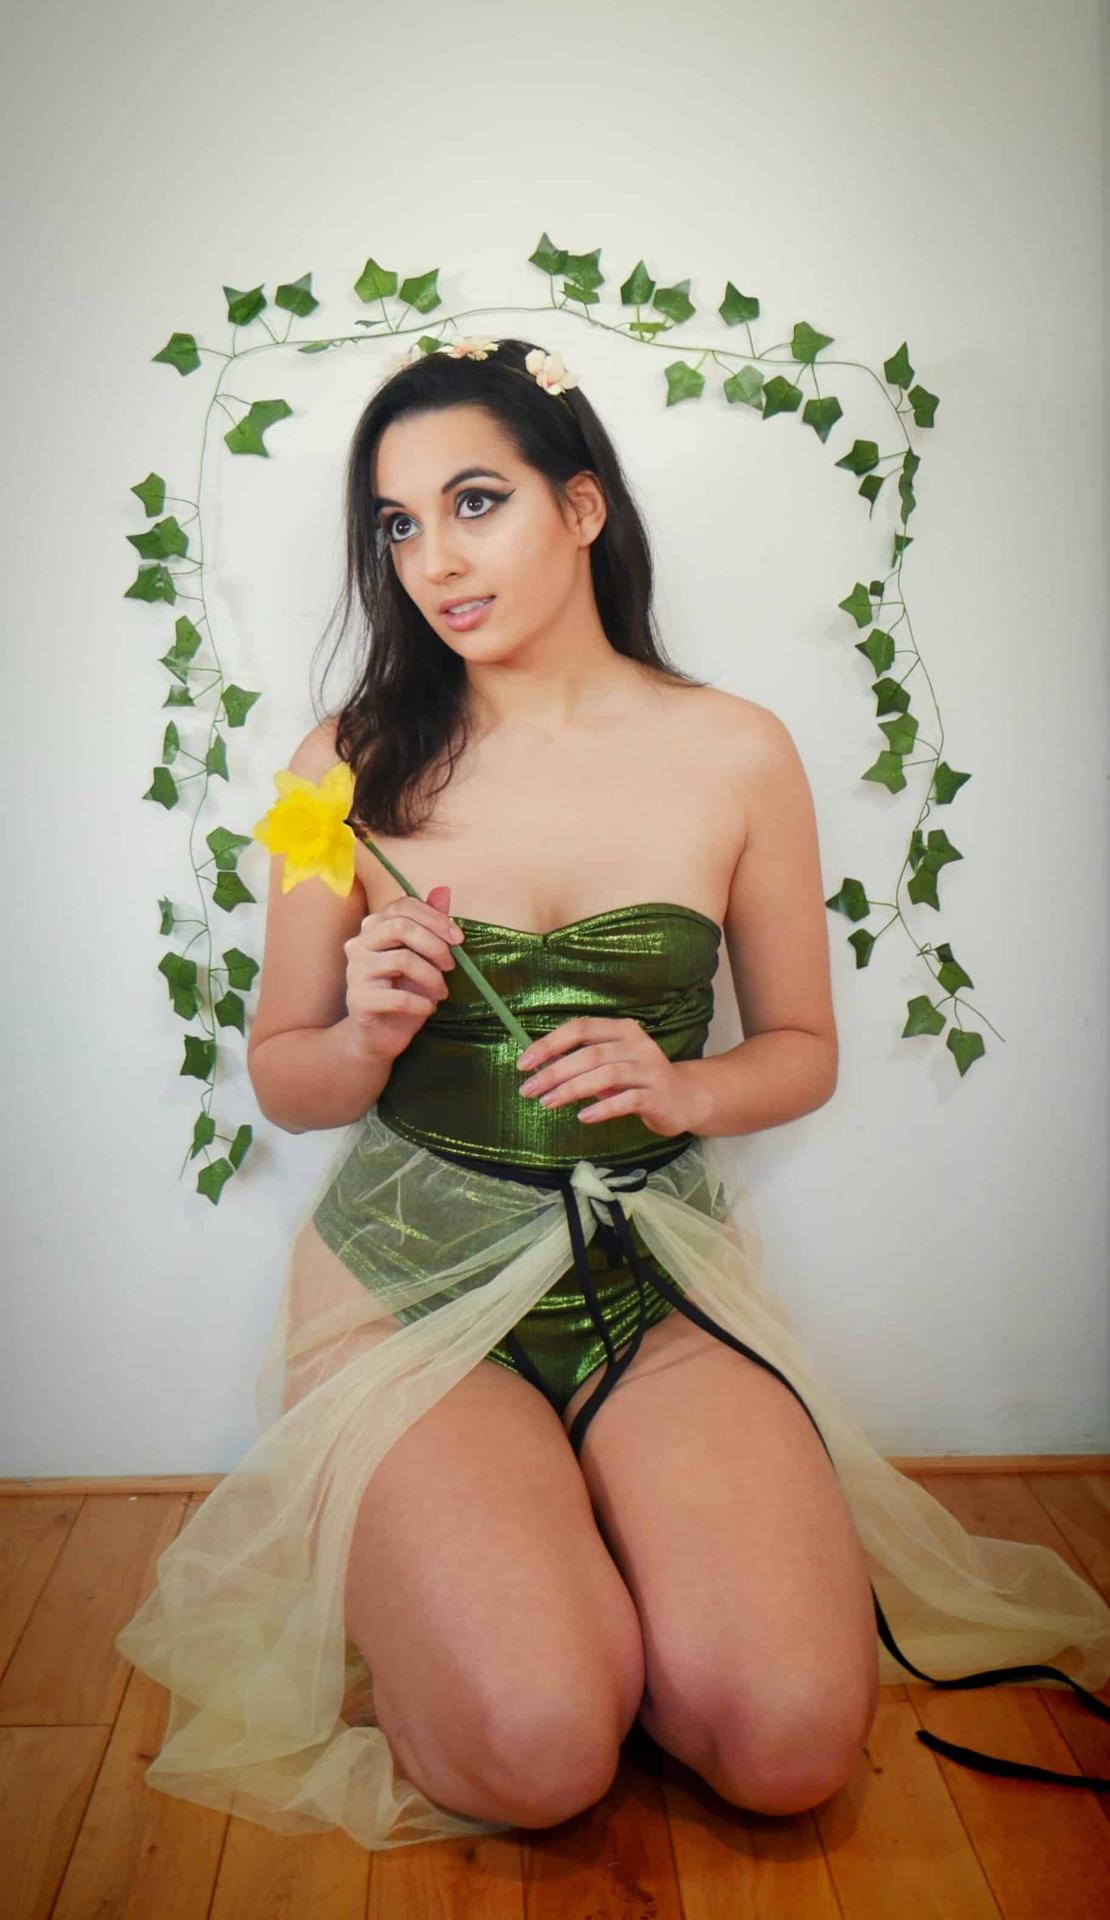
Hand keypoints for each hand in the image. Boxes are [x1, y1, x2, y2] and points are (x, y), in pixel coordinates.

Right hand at [343, 883, 464, 1062]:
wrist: (379, 1035)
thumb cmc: (403, 991)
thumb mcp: (423, 956)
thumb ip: (431, 924)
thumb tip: (444, 890)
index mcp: (373, 927)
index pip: (403, 906)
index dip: (435, 919)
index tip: (459, 940)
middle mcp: (359, 944)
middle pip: (401, 927)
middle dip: (436, 946)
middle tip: (452, 967)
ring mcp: (355, 971)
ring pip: (402, 960)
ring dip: (432, 978)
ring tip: (442, 992)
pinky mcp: (358, 1000)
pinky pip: (398, 997)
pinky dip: (421, 1003)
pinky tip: (428, 1009)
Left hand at [516, 1015, 698, 1134]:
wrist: (684, 1098)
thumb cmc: (637, 1079)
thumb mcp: (610, 1063)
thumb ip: (582, 1061)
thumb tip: (539, 1065)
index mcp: (622, 1030)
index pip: (580, 1028)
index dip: (550, 1044)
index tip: (524, 1063)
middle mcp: (637, 1045)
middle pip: (589, 1054)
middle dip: (554, 1072)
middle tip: (528, 1090)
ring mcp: (649, 1070)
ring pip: (605, 1075)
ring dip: (571, 1089)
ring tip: (547, 1103)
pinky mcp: (657, 1096)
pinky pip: (626, 1100)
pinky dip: (602, 1108)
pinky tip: (583, 1117)